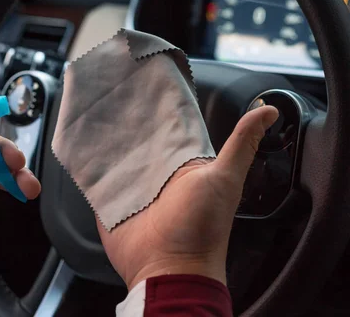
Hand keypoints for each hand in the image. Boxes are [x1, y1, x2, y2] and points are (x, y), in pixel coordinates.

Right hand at [97, 106, 278, 288]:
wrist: (168, 269)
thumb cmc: (203, 229)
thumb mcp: (225, 179)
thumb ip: (243, 144)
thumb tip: (270, 111)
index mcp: (184, 164)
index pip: (170, 128)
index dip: (159, 107)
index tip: (147, 80)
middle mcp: (158, 173)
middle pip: (139, 139)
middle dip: (127, 119)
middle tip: (113, 90)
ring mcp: (132, 187)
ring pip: (116, 155)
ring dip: (106, 138)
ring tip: (93, 110)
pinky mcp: (111, 200)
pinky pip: (98, 177)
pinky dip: (90, 162)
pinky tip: (80, 143)